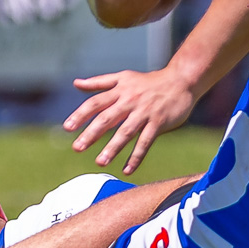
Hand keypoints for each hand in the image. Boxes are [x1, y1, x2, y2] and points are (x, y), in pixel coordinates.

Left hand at [63, 66, 198, 173]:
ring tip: (100, 161)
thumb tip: (76, 83)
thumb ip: (99, 82)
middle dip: (91, 134)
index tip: (67, 127)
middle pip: (107, 118)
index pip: (95, 103)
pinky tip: (127, 170)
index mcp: (119, 91)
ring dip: (113, 148)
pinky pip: (146, 142)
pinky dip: (136, 156)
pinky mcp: (158, 123)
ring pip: (126, 132)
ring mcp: (144, 112)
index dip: (81, 115)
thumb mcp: (123, 77)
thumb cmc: (148, 81)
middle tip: (77, 148)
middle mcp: (129, 101)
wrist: (180, 81)